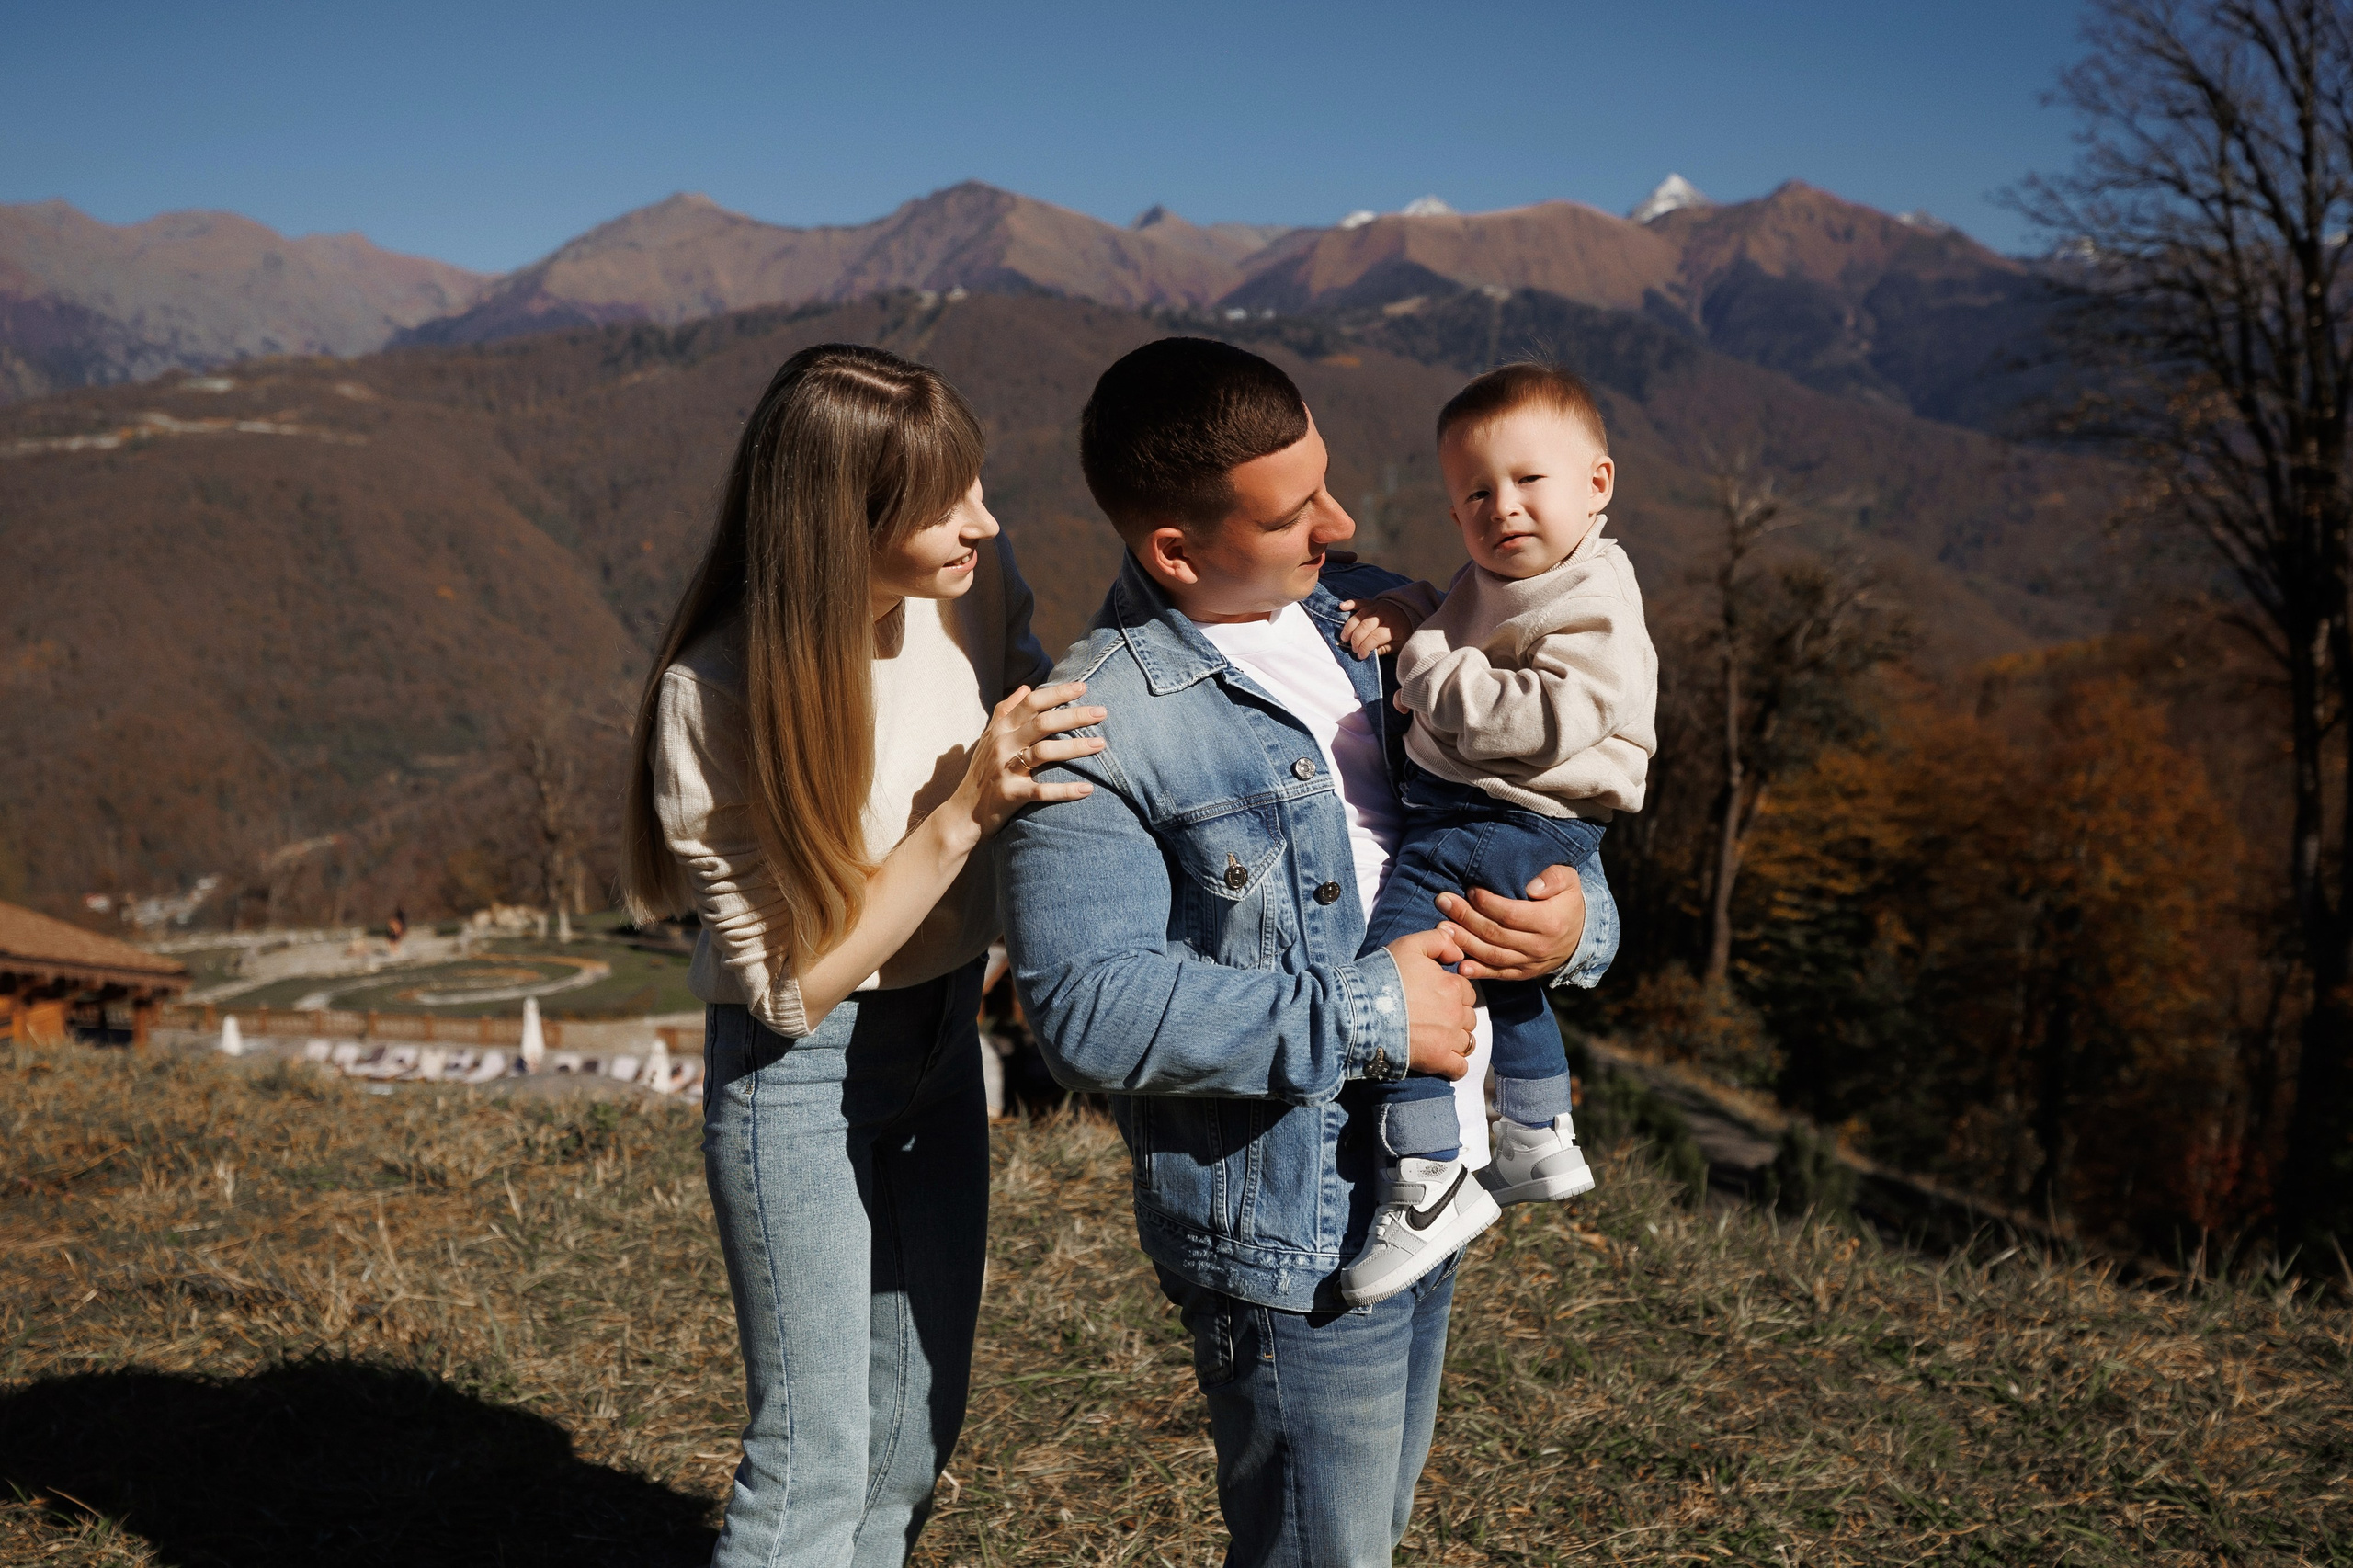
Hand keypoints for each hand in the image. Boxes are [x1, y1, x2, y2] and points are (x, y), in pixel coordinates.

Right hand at [956, 681, 1104, 840]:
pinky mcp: (1010, 794)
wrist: (964, 812)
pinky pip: (1041, 791)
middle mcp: (1002, 745)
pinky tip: (1088, 789)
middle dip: (1074, 716)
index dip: (1057, 693)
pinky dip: (1065, 790)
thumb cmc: (982, 772)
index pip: (1031, 703)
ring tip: (1101, 744)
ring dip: (1075, 747)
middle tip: (1102, 712)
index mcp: (1001, 729)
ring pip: (1044, 753)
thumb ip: (1005, 711)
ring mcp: (1005, 770)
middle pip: (1042, 724)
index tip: (1083, 687)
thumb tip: (1024, 688)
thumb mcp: (989, 738)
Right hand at [1337, 597, 1421, 658]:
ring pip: (1360, 615)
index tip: (1361, 656)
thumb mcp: (1399, 644)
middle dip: (1356, 639)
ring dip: (1350, 627)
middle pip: (1365, 626)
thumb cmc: (1404, 632)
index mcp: (1392, 627)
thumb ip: (1384, 649)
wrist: (1412, 613)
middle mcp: (1384, 615)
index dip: (1365, 647)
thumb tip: (1369, 654)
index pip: (1374, 637)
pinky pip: (1361, 602)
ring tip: (1344, 637)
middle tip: (1353, 648)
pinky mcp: (1373, 602)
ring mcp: (1378, 607)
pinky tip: (1341, 607)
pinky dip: (1351, 603)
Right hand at [1386, 928, 1477, 1077]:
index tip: (1436, 997)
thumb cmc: (1382, 977)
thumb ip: (1439, 941)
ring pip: (1467, 1042)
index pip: (1467, 992)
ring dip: (1455, 1041)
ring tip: (1434, 1037)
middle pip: (1469, 1018)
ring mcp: (1448, 1038)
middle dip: (1455, 1017)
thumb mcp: (1409, 945)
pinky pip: (1459, 1068)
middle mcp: (1456, 1012)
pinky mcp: (1437, 1059)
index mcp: (1452, 986)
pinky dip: (1454, 1066)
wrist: (1360, 1009)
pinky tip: (1441, 1058)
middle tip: (1432, 1017)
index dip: (1453, 994)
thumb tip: (1458, 952)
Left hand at [1437, 863, 1585, 981]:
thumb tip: (1531, 887)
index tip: (1470, 890)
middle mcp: (1538, 946)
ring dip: (1464, 942)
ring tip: (1442, 928)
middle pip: (1495, 934)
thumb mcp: (1569, 881)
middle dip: (1466, 917)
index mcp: (1549, 922)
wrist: (1582, 934)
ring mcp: (1530, 963)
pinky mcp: (1523, 974)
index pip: (1510, 914)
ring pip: (1492, 955)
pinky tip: (1459, 965)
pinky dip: (1478, 971)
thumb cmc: (1568, 901)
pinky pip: (1498, 974)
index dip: (1487, 903)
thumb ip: (1553, 878)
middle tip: (1443, 902)